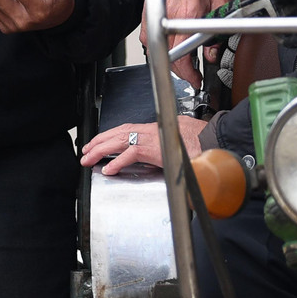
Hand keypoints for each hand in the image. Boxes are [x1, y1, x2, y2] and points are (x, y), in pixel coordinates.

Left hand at [80, 116, 209, 175]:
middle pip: (116, 134)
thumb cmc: (199, 139)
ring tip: (88, 159)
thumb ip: (167, 143)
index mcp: (153, 128)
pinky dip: (118, 162)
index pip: (125, 129)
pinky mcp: (154, 149)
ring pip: (118, 141)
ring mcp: (150, 138)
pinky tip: (109, 169)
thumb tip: (163, 152)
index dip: (108, 136)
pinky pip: (130, 155)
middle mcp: (149, 130)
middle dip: (98, 143)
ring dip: (100, 150)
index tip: (97, 142)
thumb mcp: (177, 139)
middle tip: (85, 153)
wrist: (211, 140)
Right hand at [150, 0, 231, 83]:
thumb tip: (214, 50)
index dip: (188, 73)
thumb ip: (219, 27)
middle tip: (190, 73)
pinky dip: (154, 41)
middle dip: (178, 68)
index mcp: (187, 13)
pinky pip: (146, 31)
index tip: (195, 79)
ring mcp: (154, 10)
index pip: (182, 54)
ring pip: (151, 44)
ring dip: (164, 55)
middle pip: (165, 53)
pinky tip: (165, 41)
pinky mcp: (148, 5)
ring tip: (178, 59)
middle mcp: (167, 13)